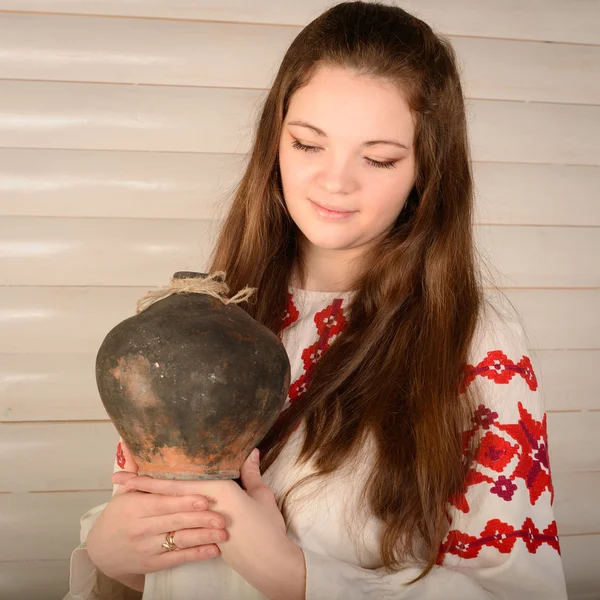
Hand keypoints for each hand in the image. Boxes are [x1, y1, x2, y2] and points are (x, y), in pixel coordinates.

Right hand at [86, 440, 226, 580]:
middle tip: (223, 517)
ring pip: (179, 541)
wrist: (101, 552)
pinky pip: (177, 559)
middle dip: (200, 519)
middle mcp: (140, 528)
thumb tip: (127, 442)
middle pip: (174, 522)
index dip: (183, 501)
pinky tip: (214, 549)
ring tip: (225, 533)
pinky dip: (197, 554)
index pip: (162, 503)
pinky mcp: (152, 564)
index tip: (204, 499)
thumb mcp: (123, 493)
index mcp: (134, 508)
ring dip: (203, 537)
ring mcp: (146, 548)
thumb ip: (133, 470)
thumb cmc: (117, 516)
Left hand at [122, 449, 305, 599]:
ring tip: (124, 498)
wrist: (269, 561)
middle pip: (165, 494)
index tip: (132, 467)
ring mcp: (200, 527)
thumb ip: (251, 474)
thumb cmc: (266, 527)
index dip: (154, 475)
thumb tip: (250, 451)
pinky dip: (158, 523)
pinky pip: (173, 530)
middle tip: (117, 479)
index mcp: (216, 491)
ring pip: (167, 512)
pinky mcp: (201, 541)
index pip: (177, 482)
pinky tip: (147, 521)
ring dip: (145, 504)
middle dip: (140, 487)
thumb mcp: (261, 497)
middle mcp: (203, 508)